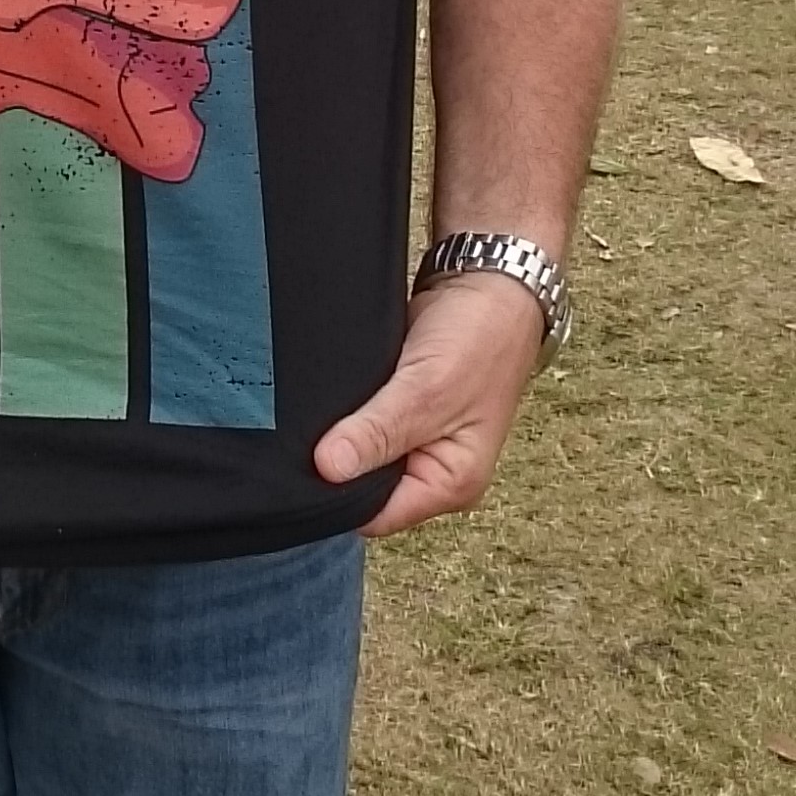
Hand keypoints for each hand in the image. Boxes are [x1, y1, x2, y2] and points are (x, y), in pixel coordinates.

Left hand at [312, 274, 546, 537]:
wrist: (488, 279)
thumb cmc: (479, 337)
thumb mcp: (426, 390)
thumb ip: (376, 433)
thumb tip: (327, 469)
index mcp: (452, 483)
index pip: (378, 516)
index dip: (339, 495)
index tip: (307, 466)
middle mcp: (435, 470)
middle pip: (366, 489)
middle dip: (339, 465)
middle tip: (307, 433)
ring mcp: (418, 441)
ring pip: (360, 456)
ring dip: (340, 436)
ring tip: (321, 412)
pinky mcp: (401, 412)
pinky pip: (363, 426)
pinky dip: (346, 414)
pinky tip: (332, 399)